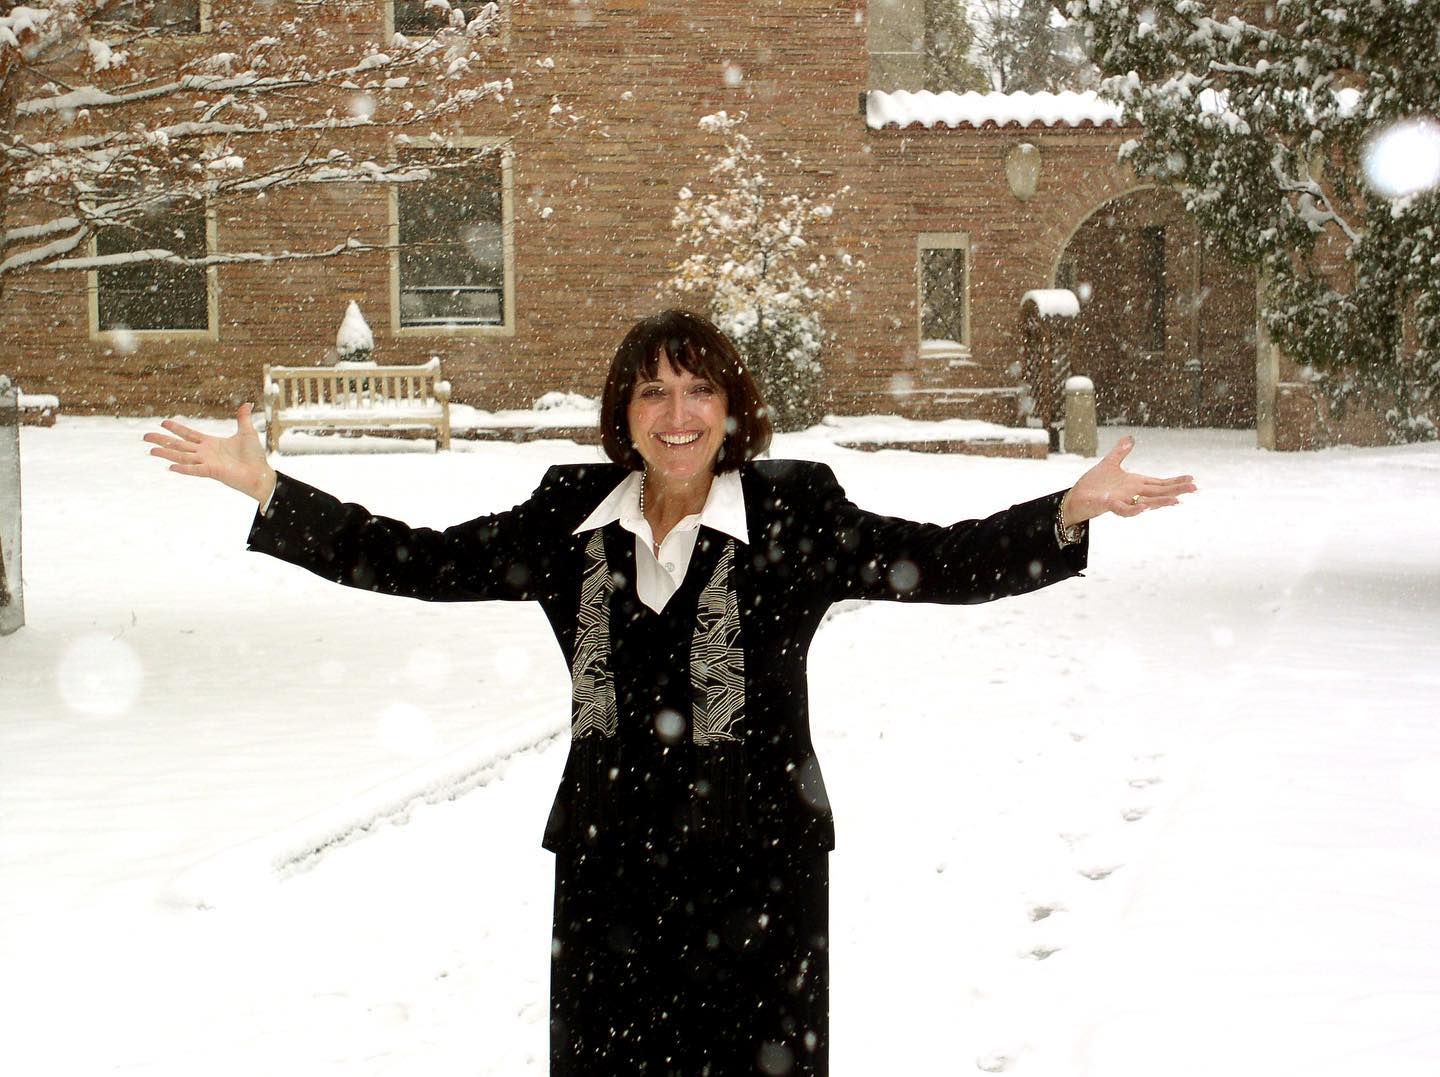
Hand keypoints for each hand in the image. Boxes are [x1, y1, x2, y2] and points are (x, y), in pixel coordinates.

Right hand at [143, 403, 276, 503]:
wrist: (262, 474)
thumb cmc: (254, 457)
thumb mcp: (247, 433)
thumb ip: (243, 419)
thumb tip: (246, 403)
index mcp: (211, 444)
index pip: (189, 435)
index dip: (176, 429)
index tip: (162, 422)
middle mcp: (205, 453)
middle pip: (179, 445)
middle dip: (162, 440)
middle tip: (144, 436)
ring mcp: (207, 463)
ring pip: (182, 457)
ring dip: (166, 454)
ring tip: (150, 451)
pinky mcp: (213, 471)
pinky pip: (195, 470)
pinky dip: (183, 469)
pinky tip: (170, 467)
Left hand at [1061, 436, 1194, 527]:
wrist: (1076, 497)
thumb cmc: (1094, 484)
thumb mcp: (1109, 464)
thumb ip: (1120, 452)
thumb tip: (1130, 438)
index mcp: (1135, 483)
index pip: (1159, 483)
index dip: (1175, 481)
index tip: (1192, 479)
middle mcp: (1132, 493)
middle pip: (1158, 492)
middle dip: (1176, 490)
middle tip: (1195, 488)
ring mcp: (1123, 500)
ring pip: (1146, 502)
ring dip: (1161, 502)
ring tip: (1177, 501)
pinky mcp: (1110, 505)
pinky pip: (1124, 509)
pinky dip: (1134, 509)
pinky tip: (1144, 506)